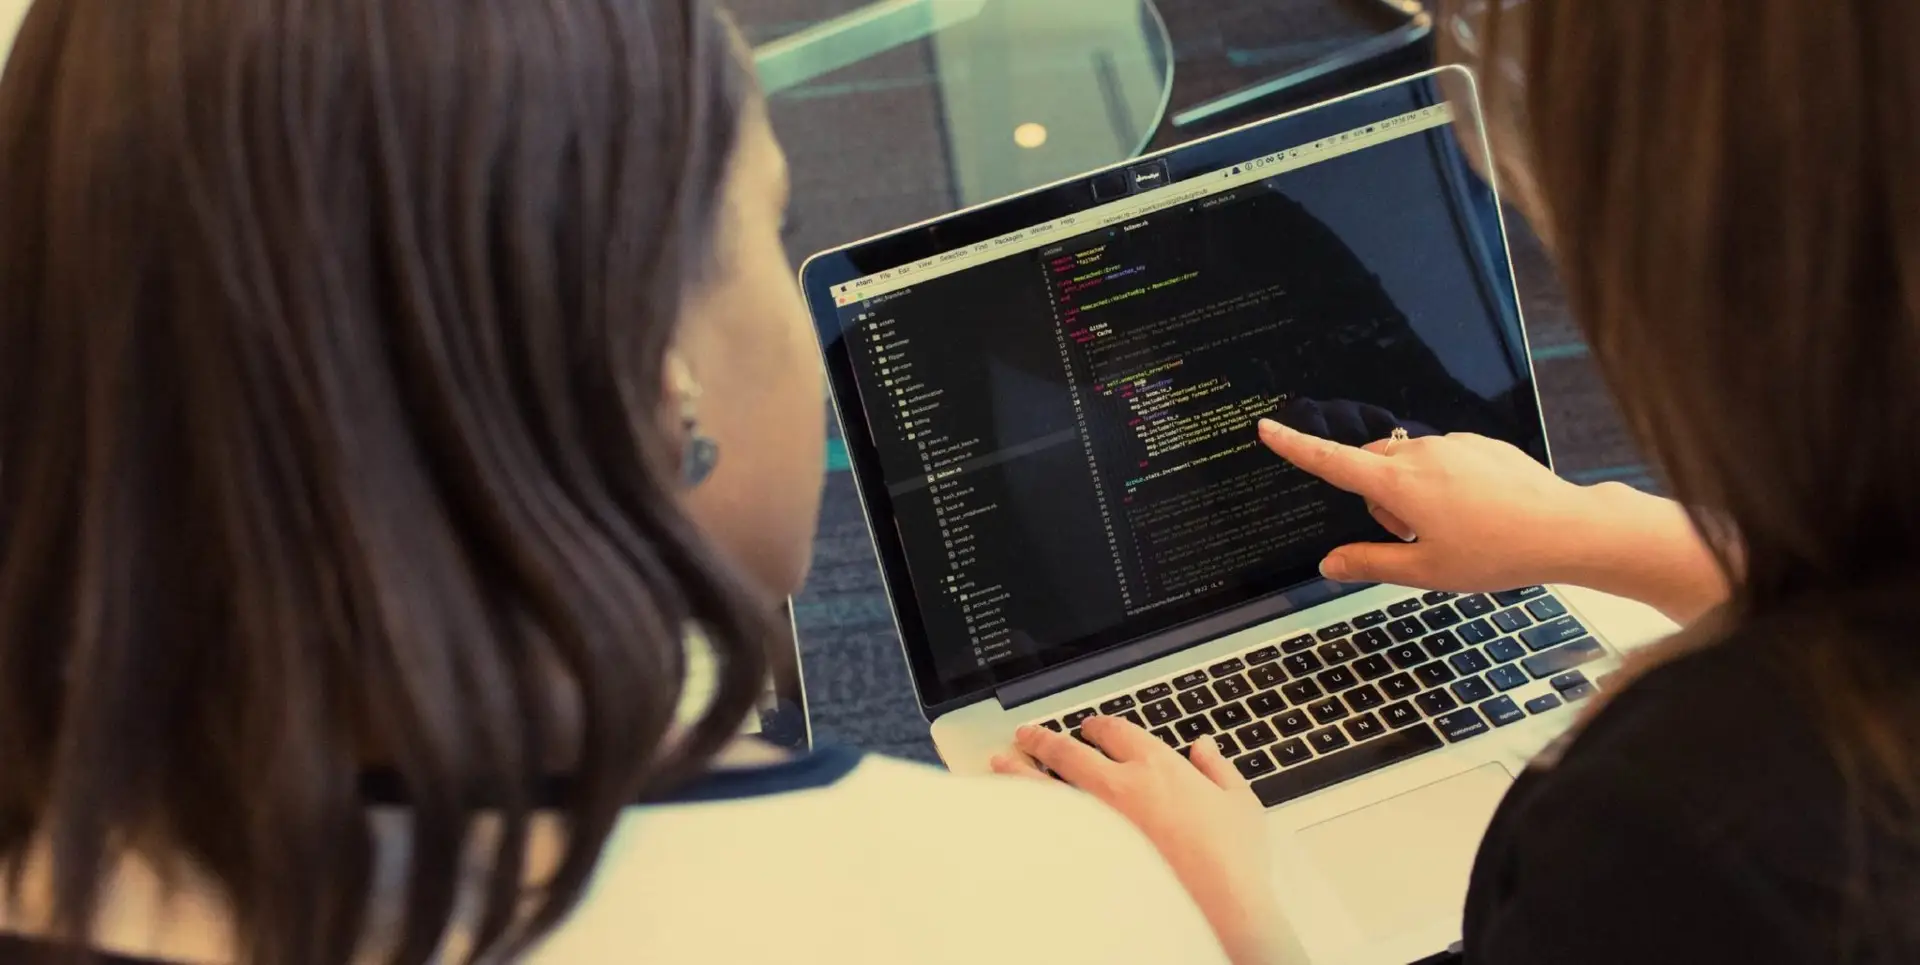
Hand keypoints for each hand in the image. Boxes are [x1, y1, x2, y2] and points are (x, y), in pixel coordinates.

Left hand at [992, 717, 1295, 964]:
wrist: (1218, 906)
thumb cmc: (1232, 859)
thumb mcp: (1239, 803)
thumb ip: (1219, 769)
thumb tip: (1204, 748)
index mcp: (1157, 765)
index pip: (1115, 731)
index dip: (1098, 726)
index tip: (1090, 728)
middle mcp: (1119, 785)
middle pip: (1068, 750)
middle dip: (1043, 739)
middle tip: (1028, 735)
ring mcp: (1096, 820)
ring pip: (1045, 784)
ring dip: (1020, 769)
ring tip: (1002, 761)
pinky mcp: (1085, 853)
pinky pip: (1045, 824)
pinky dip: (1024, 812)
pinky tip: (1012, 810)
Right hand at [1256, 418, 1726, 621]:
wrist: (1563, 528)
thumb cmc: (1495, 552)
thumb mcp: (1425, 571)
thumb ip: (1370, 563)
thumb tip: (1330, 564)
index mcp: (1398, 484)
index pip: (1331, 462)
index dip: (1295, 447)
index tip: (1267, 429)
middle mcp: (1420, 454)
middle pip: (1371, 467)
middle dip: (1378, 498)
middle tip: (1413, 538)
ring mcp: (1451, 445)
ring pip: (1407, 464)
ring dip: (1411, 492)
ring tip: (1454, 529)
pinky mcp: (1478, 444)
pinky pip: (1442, 458)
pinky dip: (1443, 483)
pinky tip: (1476, 512)